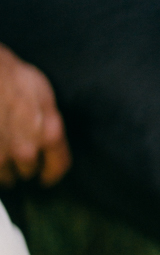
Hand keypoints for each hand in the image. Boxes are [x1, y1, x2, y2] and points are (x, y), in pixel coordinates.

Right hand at [0, 45, 70, 185]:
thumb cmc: (14, 78)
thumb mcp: (44, 97)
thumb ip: (50, 124)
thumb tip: (50, 138)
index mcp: (49, 135)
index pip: (58, 168)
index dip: (52, 173)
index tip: (46, 176)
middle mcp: (26, 150)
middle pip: (28, 171)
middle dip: (24, 165)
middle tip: (17, 152)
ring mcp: (1, 155)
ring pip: (6, 175)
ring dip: (4, 167)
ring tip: (2, 151)